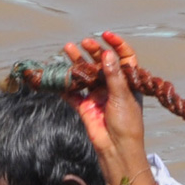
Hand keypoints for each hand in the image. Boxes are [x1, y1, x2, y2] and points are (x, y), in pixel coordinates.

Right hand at [62, 31, 150, 184]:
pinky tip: (58, 74)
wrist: (116, 149)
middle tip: (84, 43)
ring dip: (76, 61)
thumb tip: (108, 54)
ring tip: (67, 48)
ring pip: (85, 74)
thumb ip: (113, 76)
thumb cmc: (126, 125)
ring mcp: (97, 95)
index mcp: (127, 82)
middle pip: (101, 63)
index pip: (124, 58)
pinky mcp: (85, 106)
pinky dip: (65, 84)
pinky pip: (72, 92)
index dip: (117, 45)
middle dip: (93, 51)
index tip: (107, 36)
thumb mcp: (122, 97)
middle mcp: (112, 86)